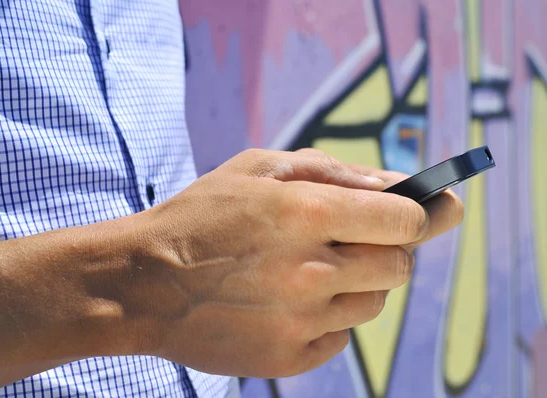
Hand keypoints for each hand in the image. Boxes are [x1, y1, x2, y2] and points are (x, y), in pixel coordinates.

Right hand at [120, 148, 462, 378]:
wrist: (144, 282)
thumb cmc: (202, 214)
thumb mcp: (259, 167)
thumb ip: (334, 171)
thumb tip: (398, 185)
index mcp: (305, 212)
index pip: (405, 220)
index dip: (420, 214)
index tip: (422, 212)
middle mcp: (310, 270)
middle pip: (398, 266)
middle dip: (386, 248)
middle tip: (354, 240)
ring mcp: (299, 320)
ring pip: (373, 304)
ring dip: (357, 284)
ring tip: (311, 270)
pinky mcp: (287, 357)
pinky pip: (340, 337)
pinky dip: (328, 317)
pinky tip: (290, 301)